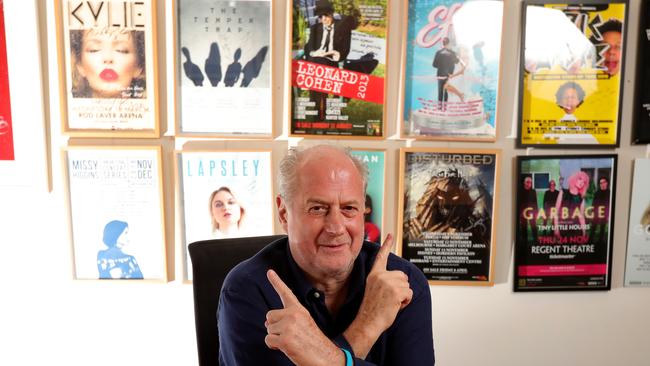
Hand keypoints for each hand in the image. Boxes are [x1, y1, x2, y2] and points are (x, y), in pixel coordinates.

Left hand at [265, 270, 343, 365]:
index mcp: (299, 310)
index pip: (286, 293)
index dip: (276, 281)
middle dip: (274, 327)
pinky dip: (274, 346)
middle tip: (289, 335)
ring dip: (275, 337)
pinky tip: (286, 348)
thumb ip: (289, 318)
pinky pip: (268, 340)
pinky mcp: (284, 339)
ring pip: (268, 329)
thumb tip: (268, 321)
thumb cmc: (313, 343)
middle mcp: (293, 315)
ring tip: (290, 342)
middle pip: (269, 316)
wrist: (325, 357)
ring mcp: (288, 326)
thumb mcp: (304, 324)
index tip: (269, 271)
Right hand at [343, 234, 412, 357]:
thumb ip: (383, 280)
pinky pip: (409, 293)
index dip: (386, 245)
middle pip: (402, 276)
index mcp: (374, 274)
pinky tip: (395, 305)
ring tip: (390, 303)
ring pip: (407, 285)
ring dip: (403, 295)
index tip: (390, 234)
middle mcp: (381, 276)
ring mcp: (388, 282)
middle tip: (389, 298)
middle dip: (401, 287)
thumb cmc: (371, 309)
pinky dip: (406, 301)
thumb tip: (398, 279)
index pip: (381, 257)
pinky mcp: (396, 290)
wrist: (368, 321)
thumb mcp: (373, 289)